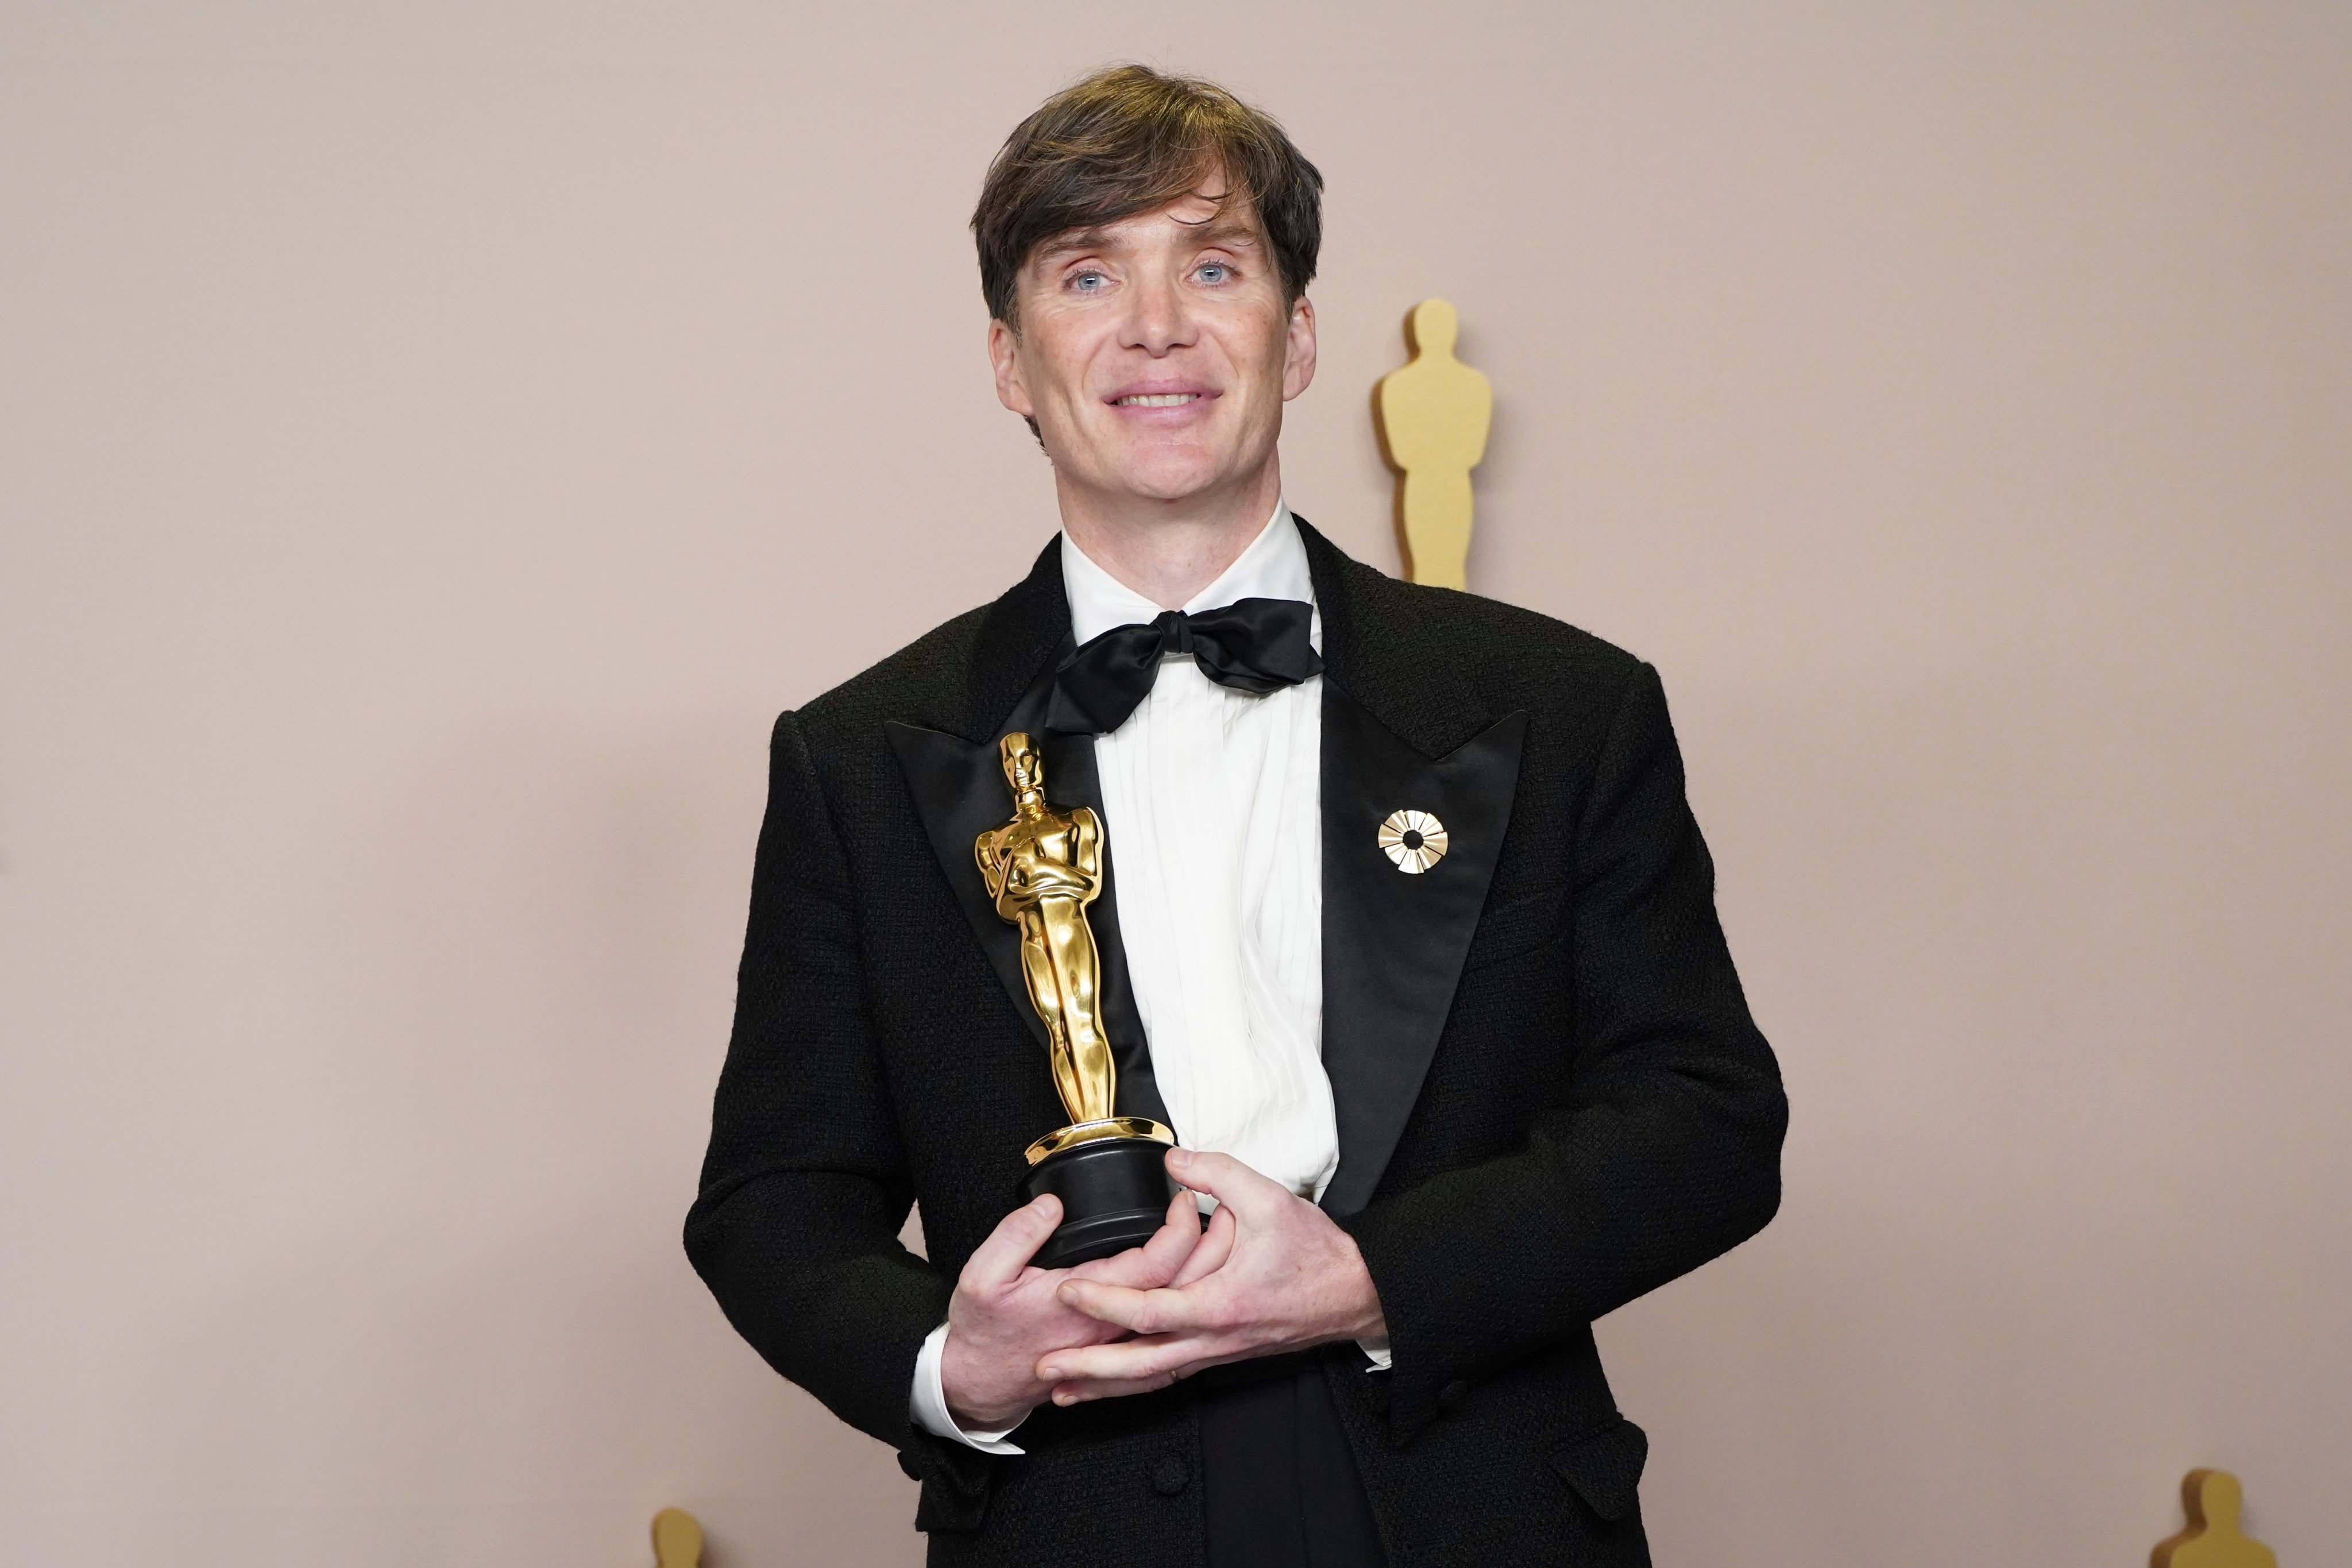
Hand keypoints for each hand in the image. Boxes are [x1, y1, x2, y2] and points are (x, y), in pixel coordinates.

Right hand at [939, 1187, 1201, 1429]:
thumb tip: (1052, 1204)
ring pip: (1181, 1308)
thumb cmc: (983, 1330)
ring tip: (1220, 1234)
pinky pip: (1169, 1324)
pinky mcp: (1118, 1345)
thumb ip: (1017, 1235)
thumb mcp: (982, 1277)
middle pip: (1182, 1288)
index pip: (1154, 1265)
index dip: (1177, 1228)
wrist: (980, 1380)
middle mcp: (1112, 1326)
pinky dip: (1191, 1298)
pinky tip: (1200, 1276)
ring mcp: (1119, 1339)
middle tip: (1214, 1206)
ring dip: (1208, 1271)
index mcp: (1086, 1303)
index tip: (1181, 1195)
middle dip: (1209, 1245)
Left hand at [1037, 1148, 1387, 1405]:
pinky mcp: (1221, 1352)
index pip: (1151, 1310)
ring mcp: (1218, 1351)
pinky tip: (1111, 1383)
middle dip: (1090, 1369)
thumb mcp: (1269, 1198)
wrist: (1354, 1293)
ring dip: (1107, 1386)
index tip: (1069, 1289)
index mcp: (1223, 1303)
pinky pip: (1170, 1373)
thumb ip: (1216, 1173)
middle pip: (1142, 1365)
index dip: (1106, 1301)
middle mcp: (1215, 1337)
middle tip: (1046, 1366)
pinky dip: (1135, 1382)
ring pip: (1153, 1378)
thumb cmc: (1316, 1254)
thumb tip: (1174, 1162)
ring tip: (1063, 1389)